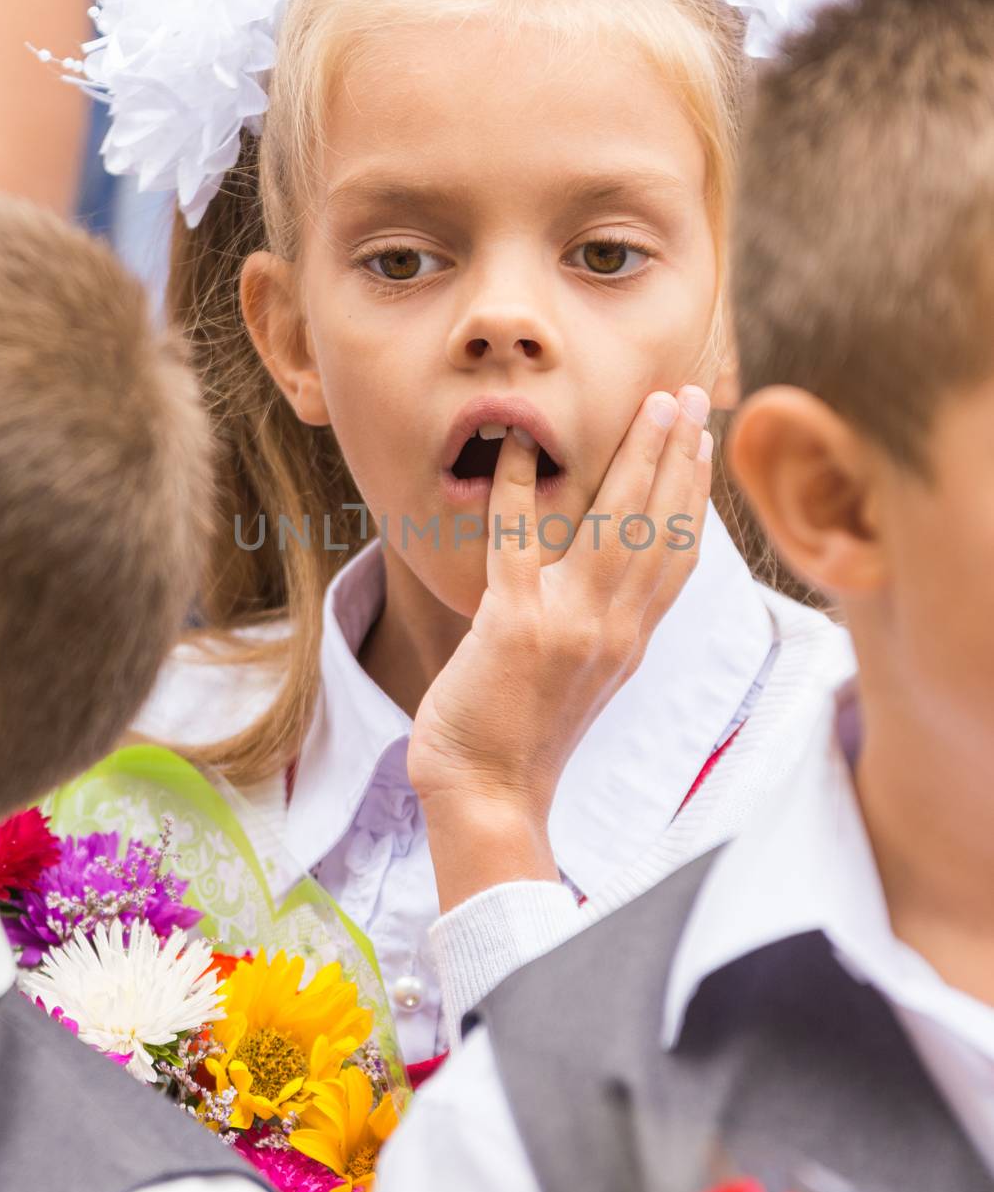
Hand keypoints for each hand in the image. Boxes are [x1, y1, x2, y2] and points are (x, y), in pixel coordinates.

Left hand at [408, 386, 713, 909]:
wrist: (488, 795)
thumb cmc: (520, 740)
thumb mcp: (581, 681)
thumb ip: (599, 630)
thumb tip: (606, 588)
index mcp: (631, 641)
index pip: (678, 556)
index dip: (694, 494)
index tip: (703, 444)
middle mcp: (615, 629)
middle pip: (662, 528)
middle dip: (679, 455)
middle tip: (690, 396)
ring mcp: (571, 625)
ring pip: (618, 526)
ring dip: (637, 458)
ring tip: (651, 405)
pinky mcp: (516, 625)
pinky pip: (519, 543)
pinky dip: (515, 489)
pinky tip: (515, 444)